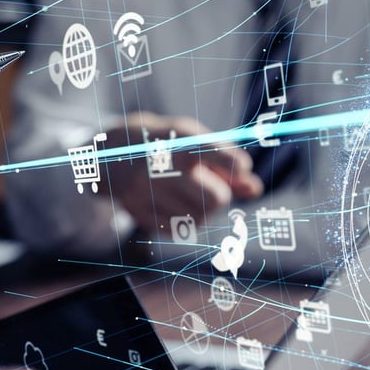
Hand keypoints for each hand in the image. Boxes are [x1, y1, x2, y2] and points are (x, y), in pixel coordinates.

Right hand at [104, 112, 262, 231]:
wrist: (113, 154)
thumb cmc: (167, 145)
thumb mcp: (194, 141)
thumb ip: (227, 163)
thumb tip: (255, 189)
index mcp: (177, 140)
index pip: (209, 151)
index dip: (231, 162)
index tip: (242, 167)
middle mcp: (161, 166)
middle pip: (217, 199)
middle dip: (221, 196)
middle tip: (209, 186)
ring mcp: (148, 192)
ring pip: (202, 219)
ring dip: (204, 210)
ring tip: (190, 193)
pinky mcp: (140, 213)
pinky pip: (181, 229)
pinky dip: (184, 220)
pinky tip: (172, 202)